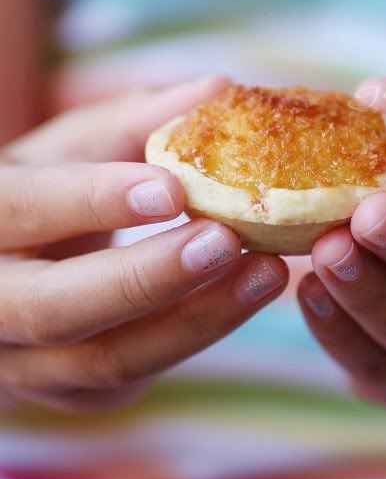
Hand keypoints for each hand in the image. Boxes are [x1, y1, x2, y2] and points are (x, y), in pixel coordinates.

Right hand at [0, 77, 287, 411]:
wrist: (11, 273)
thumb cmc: (46, 194)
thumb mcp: (71, 149)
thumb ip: (135, 119)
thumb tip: (217, 88)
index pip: (23, 211)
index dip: (94, 201)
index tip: (174, 187)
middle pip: (56, 308)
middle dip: (148, 277)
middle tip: (228, 241)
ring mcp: (25, 362)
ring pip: (107, 359)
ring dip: (196, 319)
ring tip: (267, 272)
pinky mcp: (71, 391)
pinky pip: (136, 374)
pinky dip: (196, 336)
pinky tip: (245, 296)